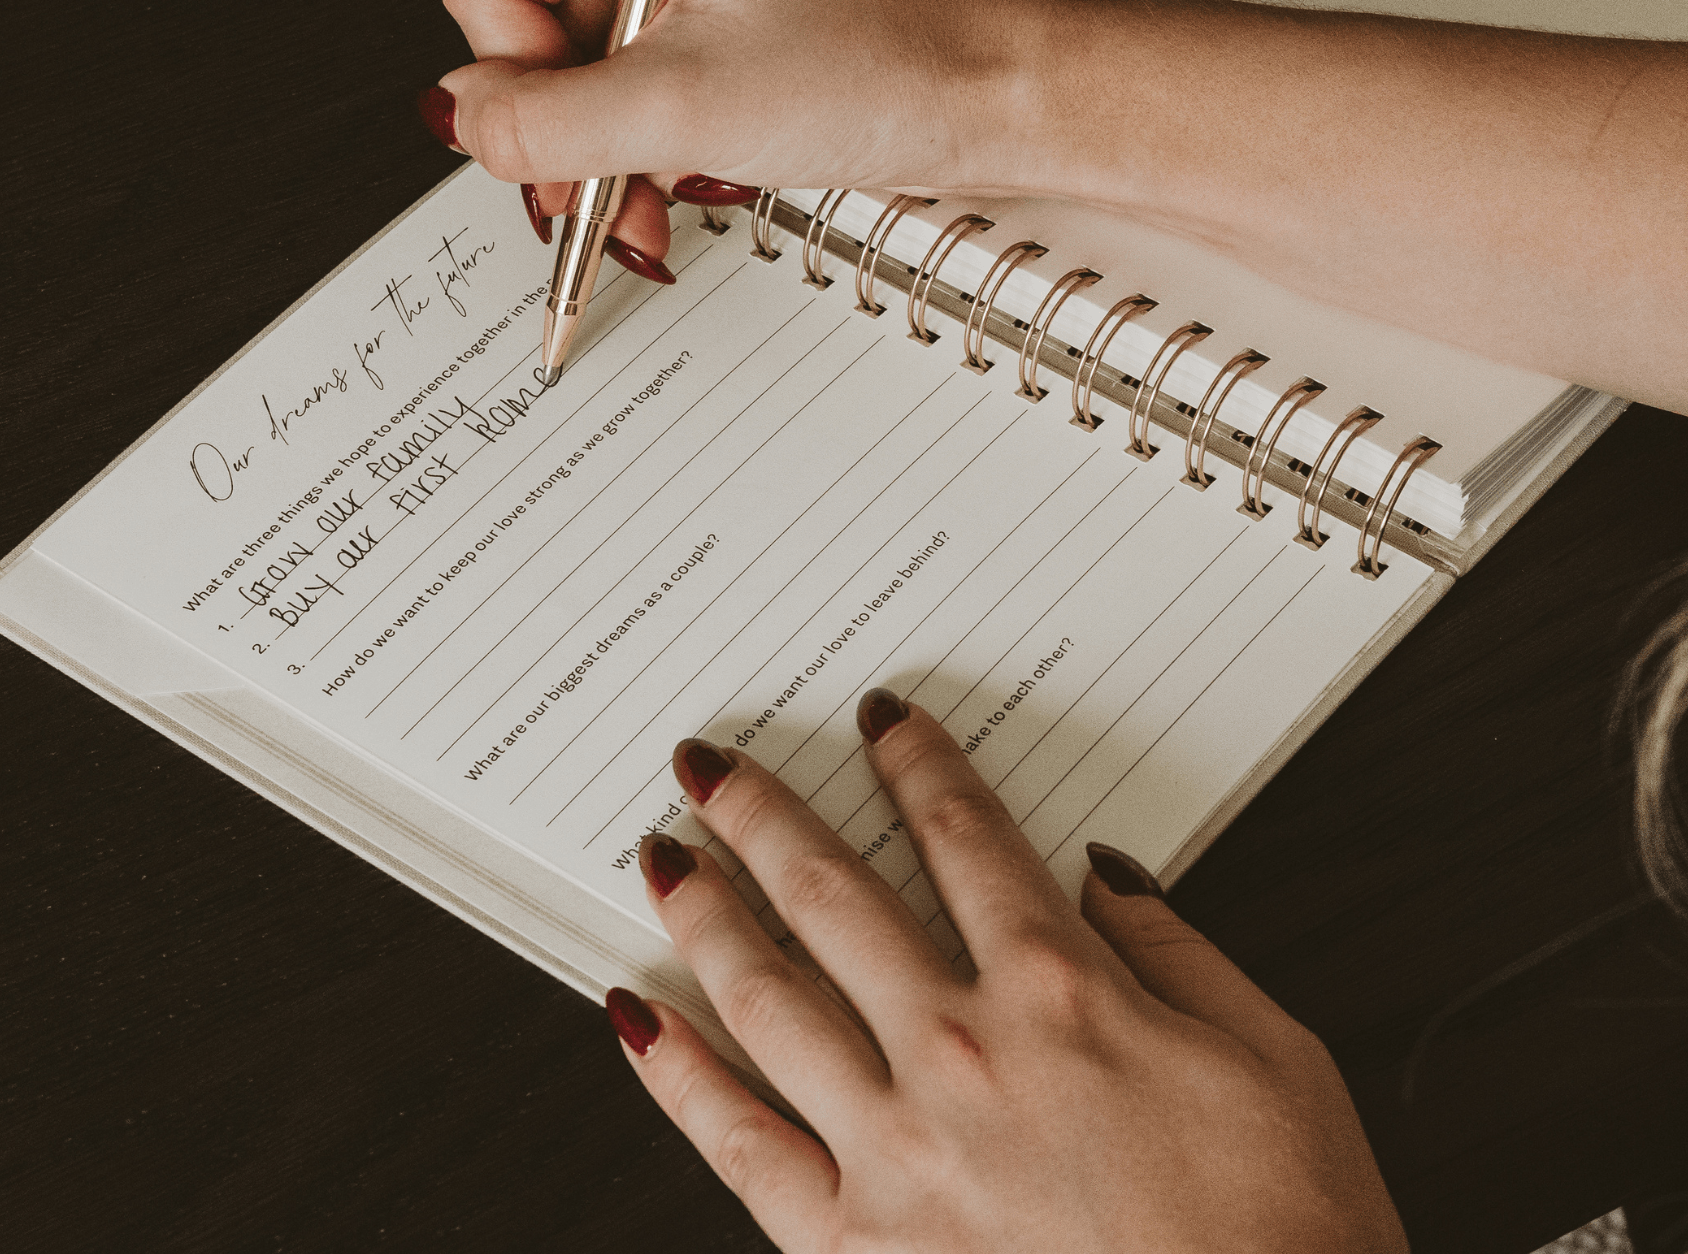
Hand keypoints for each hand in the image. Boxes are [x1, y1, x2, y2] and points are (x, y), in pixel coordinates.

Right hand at [434, 0, 1073, 268]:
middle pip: (529, 26)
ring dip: (603, 152)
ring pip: (578, 65)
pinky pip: (631, 74)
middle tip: (601, 199)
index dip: (520, 82)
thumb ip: (547, 121)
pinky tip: (670, 187)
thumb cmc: (888, 60)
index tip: (564, 148)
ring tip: (646, 206)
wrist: (995, 94)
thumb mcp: (687, 105)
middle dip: (566, 129)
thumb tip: (462, 122)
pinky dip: (640, 142)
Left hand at [607, 690, 1407, 1253]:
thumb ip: (1177, 951)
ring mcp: (897, 1146)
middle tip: (714, 767)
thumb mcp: (1272, 1057)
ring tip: (666, 857)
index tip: (883, 723)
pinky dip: (678, 1073)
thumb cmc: (1285, 1237)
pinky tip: (639, 1015)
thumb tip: (1105, 879)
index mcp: (1061, 990)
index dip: (916, 761)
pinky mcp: (855, 1243)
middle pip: (834, 892)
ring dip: (708, 910)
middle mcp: (961, 1049)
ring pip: (767, 991)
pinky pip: (740, 1141)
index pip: (964, 834)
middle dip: (764, 812)